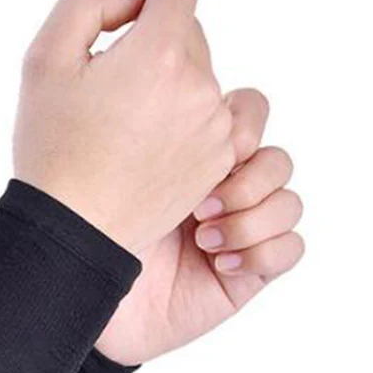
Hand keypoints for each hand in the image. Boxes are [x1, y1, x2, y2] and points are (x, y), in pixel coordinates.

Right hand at [13, 0, 234, 255]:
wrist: (73, 231)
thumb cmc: (53, 153)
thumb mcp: (44, 59)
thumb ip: (85, 0)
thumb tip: (123, 0)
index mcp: (160, 54)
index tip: (121, 22)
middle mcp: (199, 87)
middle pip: (190, 37)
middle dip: (152, 48)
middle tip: (108, 88)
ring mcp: (213, 128)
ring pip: (198, 81)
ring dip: (166, 89)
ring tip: (123, 125)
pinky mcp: (216, 162)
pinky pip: (208, 123)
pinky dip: (181, 126)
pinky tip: (142, 149)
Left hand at [95, 88, 304, 364]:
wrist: (81, 296)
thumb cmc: (85, 232)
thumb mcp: (105, 163)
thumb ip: (138, 119)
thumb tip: (175, 76)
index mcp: (192, 155)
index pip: (247, 112)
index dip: (241, 122)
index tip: (202, 143)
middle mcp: (220, 190)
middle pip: (276, 158)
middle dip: (247, 176)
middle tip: (200, 203)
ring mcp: (237, 231)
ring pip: (289, 201)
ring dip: (252, 216)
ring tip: (203, 236)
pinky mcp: (247, 273)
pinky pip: (291, 249)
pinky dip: (262, 251)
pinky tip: (218, 262)